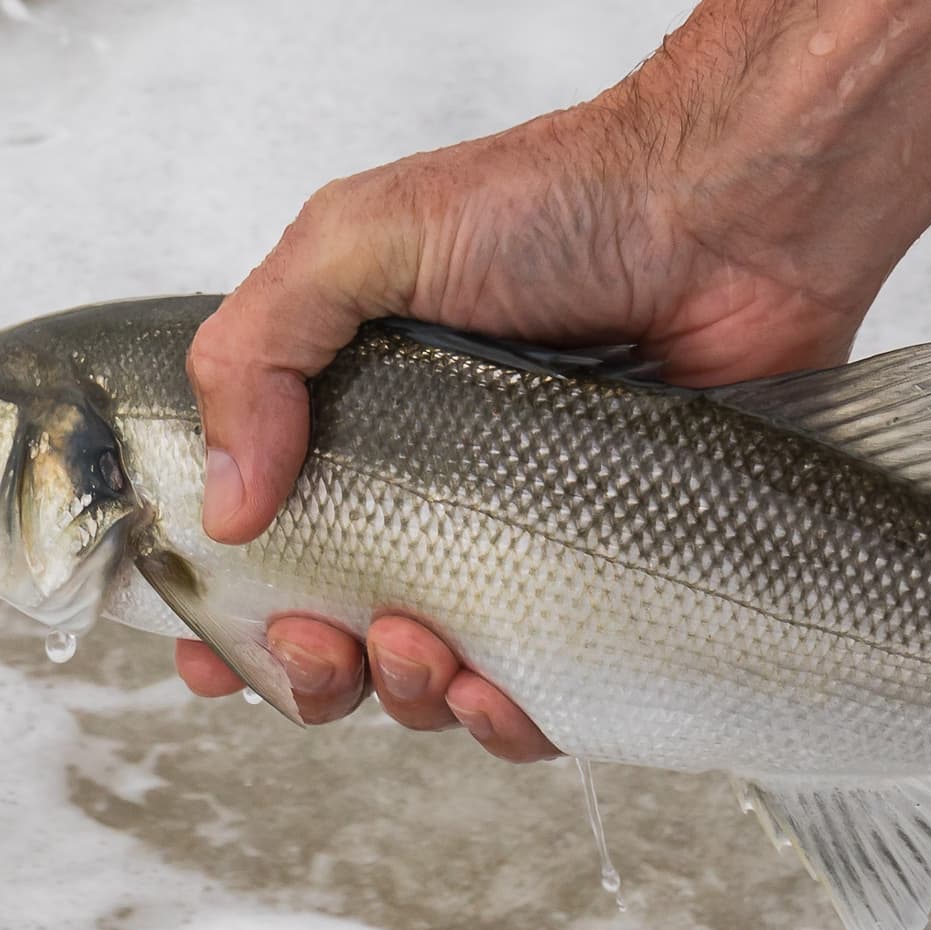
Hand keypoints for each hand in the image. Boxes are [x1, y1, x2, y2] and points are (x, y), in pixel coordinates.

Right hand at [178, 0, 930, 752]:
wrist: (730, 214)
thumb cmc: (552, 204)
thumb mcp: (357, 239)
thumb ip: (257, 353)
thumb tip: (226, 512)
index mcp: (349, 425)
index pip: (258, 547)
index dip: (219, 618)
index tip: (200, 654)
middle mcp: (428, 497)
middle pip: (333, 643)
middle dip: (306, 675)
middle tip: (323, 644)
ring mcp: (522, 547)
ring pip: (431, 687)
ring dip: (402, 698)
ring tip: (419, 649)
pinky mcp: (613, 586)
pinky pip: (548, 703)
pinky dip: (508, 725)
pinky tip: (499, 692)